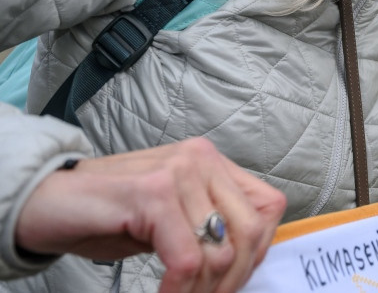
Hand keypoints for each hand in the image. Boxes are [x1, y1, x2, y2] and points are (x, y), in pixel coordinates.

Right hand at [15, 137, 286, 292]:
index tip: (234, 280)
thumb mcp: (171, 219)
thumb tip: (243, 265)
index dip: (259, 250)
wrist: (45, 204)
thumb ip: (206, 228)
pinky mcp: (153, 194)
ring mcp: (179, 173)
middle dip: (234, 278)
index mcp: (212, 163)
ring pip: (220, 250)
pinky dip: (180, 289)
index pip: (269, 206)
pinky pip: (186, 259)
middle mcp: (201, 160)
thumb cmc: (107, 217)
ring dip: (203, 290)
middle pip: (252, 230)